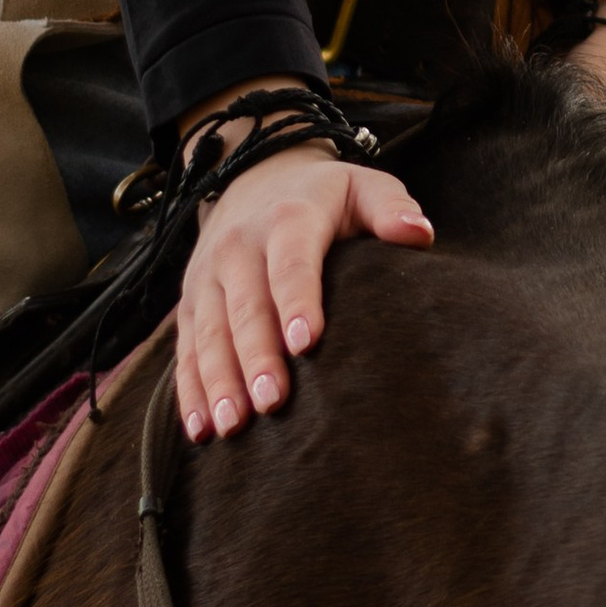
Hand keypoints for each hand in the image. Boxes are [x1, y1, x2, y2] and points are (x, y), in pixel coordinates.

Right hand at [176, 113, 430, 441]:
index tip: (307, 343)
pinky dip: (191, 390)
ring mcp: (208, 277)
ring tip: (234, 425)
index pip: (291, 262)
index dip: (297, 300)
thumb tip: (419, 233)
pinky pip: (187, 349)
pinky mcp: (191, 302)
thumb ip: (391, 208)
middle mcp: (239, 246)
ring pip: (210, 333)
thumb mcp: (362, 186)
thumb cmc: (325, 197)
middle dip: (257, 356)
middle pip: (246, 307)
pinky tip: (201, 428)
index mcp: (288, 218)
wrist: (255, 177)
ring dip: (220, 380)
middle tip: (273, 401)